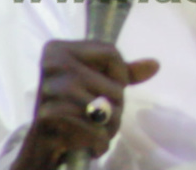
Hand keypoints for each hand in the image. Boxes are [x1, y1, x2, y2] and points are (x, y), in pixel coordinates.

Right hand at [11, 40, 159, 169]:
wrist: (40, 145)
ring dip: (108, 128)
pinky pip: (97, 132)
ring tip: (91, 128)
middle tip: (95, 115)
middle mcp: (52, 65)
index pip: (112, 53)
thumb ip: (124, 73)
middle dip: (115, 107)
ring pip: (109, 111)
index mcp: (59, 49)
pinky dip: (99, 143)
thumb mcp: (96, 83)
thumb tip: (155, 64)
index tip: (105, 87)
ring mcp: (50, 91)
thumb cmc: (72, 107)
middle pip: (115, 85)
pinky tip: (85, 141)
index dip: (119, 75)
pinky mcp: (50, 119)